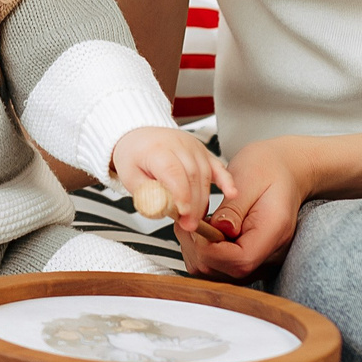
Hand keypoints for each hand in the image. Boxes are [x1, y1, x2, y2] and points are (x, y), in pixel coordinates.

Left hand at [111, 125, 235, 232]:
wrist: (140, 136)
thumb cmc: (134, 155)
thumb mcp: (130, 177)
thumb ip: (145, 193)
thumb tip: (160, 209)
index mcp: (158, 149)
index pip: (173, 172)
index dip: (181, 194)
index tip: (183, 214)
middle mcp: (179, 145)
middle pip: (192, 176)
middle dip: (193, 204)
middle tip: (189, 224)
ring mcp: (194, 147)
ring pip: (205, 175)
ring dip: (204, 200)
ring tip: (196, 218)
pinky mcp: (203, 152)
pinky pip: (218, 166)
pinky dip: (226, 181)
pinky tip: (232, 193)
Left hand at [184, 136, 316, 280]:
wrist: (284, 170)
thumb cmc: (269, 169)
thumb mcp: (249, 179)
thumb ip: (232, 208)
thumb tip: (217, 230)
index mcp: (274, 232)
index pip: (240, 261)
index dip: (211, 250)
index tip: (199, 227)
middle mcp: (269, 254)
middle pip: (226, 273)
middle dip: (199, 249)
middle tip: (193, 220)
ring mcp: (259, 261)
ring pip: (217, 274)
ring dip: (198, 251)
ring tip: (200, 223)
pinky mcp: (246, 259)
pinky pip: (218, 268)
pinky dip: (203, 252)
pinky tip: (206, 230)